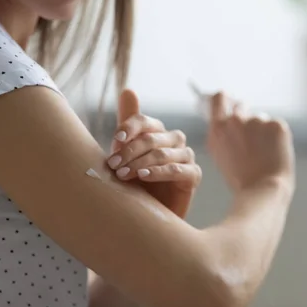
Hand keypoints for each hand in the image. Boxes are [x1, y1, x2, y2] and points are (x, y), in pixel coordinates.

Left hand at [107, 89, 201, 218]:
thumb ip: (128, 125)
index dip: (130, 127)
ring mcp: (186, 157)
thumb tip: (128, 89)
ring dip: (140, 163)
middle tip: (112, 164)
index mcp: (157, 132)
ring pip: (164, 153)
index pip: (145, 122)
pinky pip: (179, 170)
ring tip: (123, 173)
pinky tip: (145, 177)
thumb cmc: (136, 183)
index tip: (115, 139)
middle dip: (130, 150)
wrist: (148, 217)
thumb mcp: (126, 154)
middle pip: (152, 138)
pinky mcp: (193, 176)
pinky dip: (160, 172)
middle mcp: (174, 140)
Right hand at [206, 92, 294, 196]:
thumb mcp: (220, 154)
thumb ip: (220, 133)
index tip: (228, 99)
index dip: (224, 98)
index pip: (219, 98)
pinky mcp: (277, 125)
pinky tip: (274, 154)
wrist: (262, 190)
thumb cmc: (240, 178)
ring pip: (260, 120)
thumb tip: (223, 115)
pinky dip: (277, 138)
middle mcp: (236, 120)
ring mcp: (257, 120)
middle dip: (247, 118)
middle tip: (253, 137)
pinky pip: (275, 126)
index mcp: (218, 128)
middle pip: (242, 106)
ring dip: (262, 132)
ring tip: (263, 155)